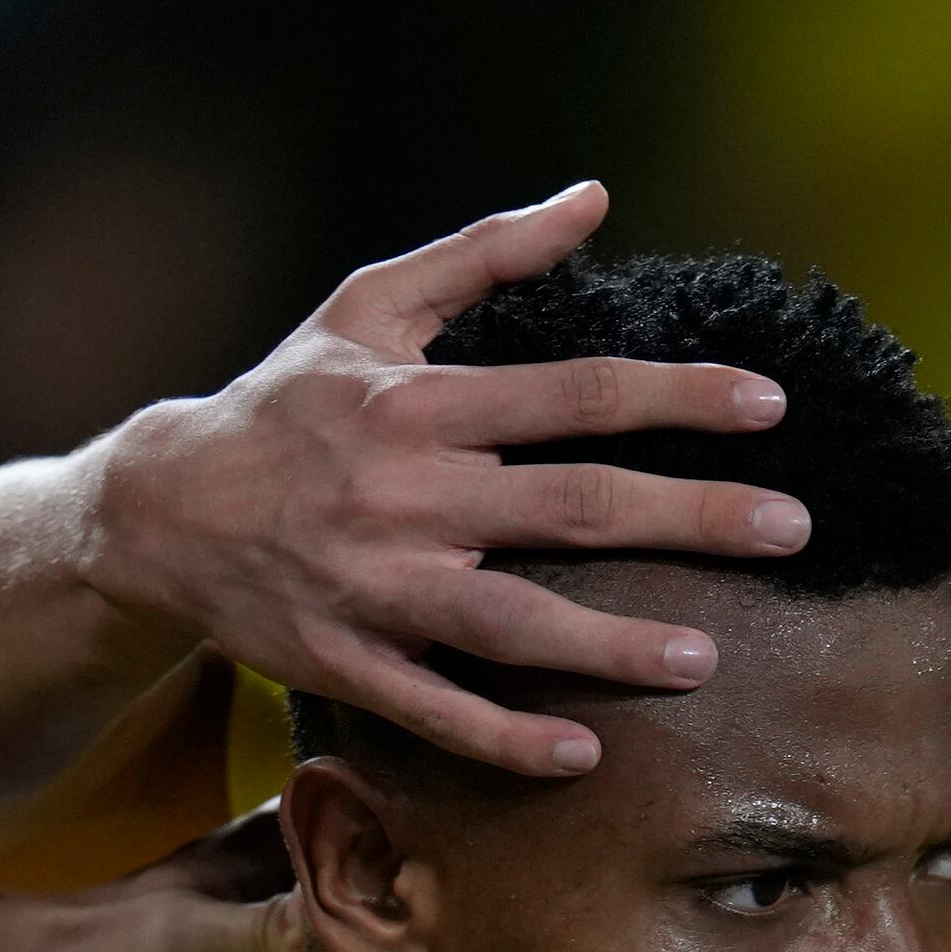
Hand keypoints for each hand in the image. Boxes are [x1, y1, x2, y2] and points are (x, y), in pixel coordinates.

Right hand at [78, 183, 804, 775]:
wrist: (159, 510)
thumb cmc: (284, 401)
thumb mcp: (368, 306)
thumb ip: (484, 253)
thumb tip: (593, 198)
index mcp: (421, 404)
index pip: (572, 394)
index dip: (673, 399)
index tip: (768, 408)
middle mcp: (406, 495)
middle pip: (568, 507)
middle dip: (687, 518)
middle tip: (791, 530)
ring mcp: (372, 587)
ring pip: (508, 622)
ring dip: (608, 645)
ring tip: (704, 660)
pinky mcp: (342, 662)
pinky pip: (432, 708)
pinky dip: (502, 735)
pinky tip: (581, 753)